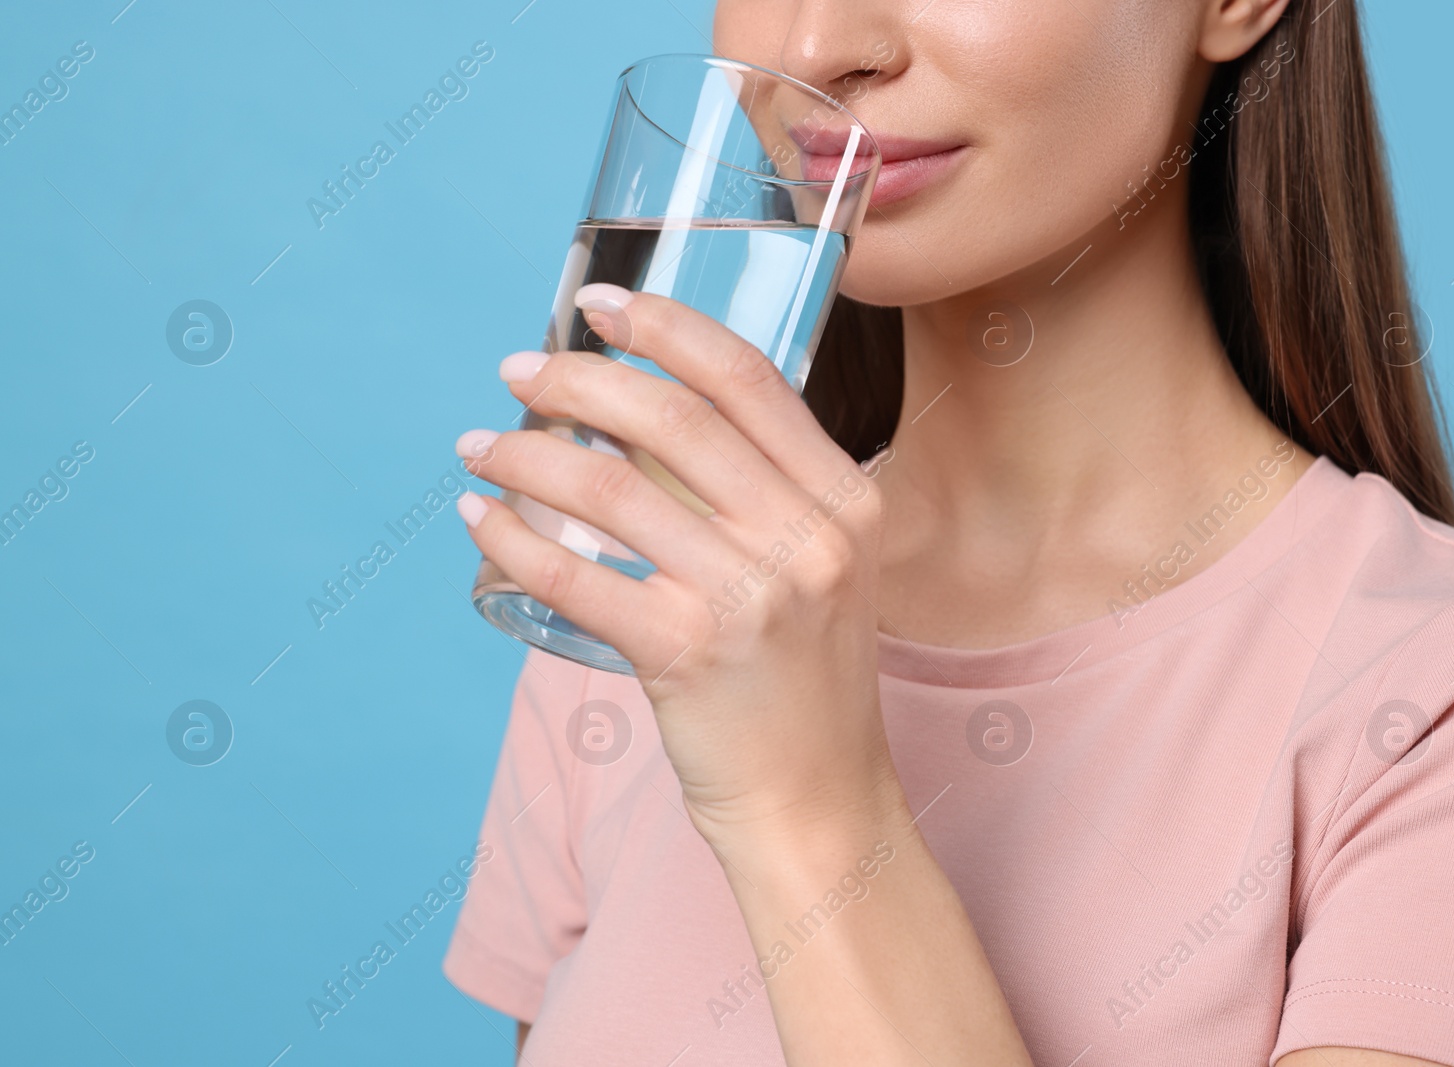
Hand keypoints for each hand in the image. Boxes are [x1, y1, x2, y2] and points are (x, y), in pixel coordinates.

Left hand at [455, 283, 902, 849]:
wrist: (818, 799)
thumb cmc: (805, 677)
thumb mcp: (823, 566)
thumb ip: (765, 491)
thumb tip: (646, 412)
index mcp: (843, 497)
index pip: (747, 378)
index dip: (666, 326)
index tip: (600, 302)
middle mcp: (804, 537)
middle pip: (669, 418)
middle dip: (576, 379)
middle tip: (517, 374)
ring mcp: (748, 596)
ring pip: (605, 488)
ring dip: (523, 455)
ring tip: (479, 447)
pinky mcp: (684, 654)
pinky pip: (571, 574)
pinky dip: (508, 538)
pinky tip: (478, 519)